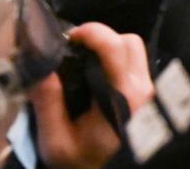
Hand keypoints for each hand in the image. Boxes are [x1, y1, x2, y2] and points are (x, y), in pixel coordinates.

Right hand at [29, 23, 154, 168]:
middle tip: (75, 50)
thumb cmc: (83, 163)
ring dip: (110, 50)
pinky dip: (117, 63)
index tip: (70, 37)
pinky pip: (135, 66)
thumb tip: (40, 68)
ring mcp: (149, 92)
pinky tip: (95, 79)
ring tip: (83, 64)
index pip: (116, 47)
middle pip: (130, 42)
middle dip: (103, 39)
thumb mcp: (56, 141)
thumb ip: (48, 103)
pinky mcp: (148, 96)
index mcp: (123, 96)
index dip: (93, 32)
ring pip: (135, 52)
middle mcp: (143, 89)